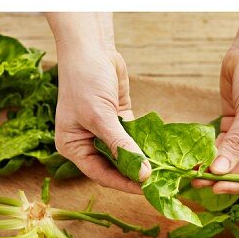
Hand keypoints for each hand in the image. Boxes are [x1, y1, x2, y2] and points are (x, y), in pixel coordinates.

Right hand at [47, 13, 149, 192]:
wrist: (91, 47)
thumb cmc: (85, 80)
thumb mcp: (100, 116)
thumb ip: (121, 146)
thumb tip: (142, 174)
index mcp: (73, 146)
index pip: (100, 174)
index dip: (123, 184)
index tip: (146, 190)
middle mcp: (87, 143)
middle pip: (114, 168)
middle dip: (135, 175)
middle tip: (160, 184)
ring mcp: (104, 132)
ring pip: (126, 155)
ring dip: (144, 162)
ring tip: (166, 173)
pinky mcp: (119, 121)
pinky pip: (135, 140)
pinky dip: (147, 146)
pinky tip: (164, 154)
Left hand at [204, 14, 238, 194]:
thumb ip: (238, 142)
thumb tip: (220, 170)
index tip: (221, 187)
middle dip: (225, 176)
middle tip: (201, 184)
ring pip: (233, 159)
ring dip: (215, 168)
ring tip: (194, 176)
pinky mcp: (234, 125)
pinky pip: (222, 145)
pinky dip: (211, 153)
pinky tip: (197, 160)